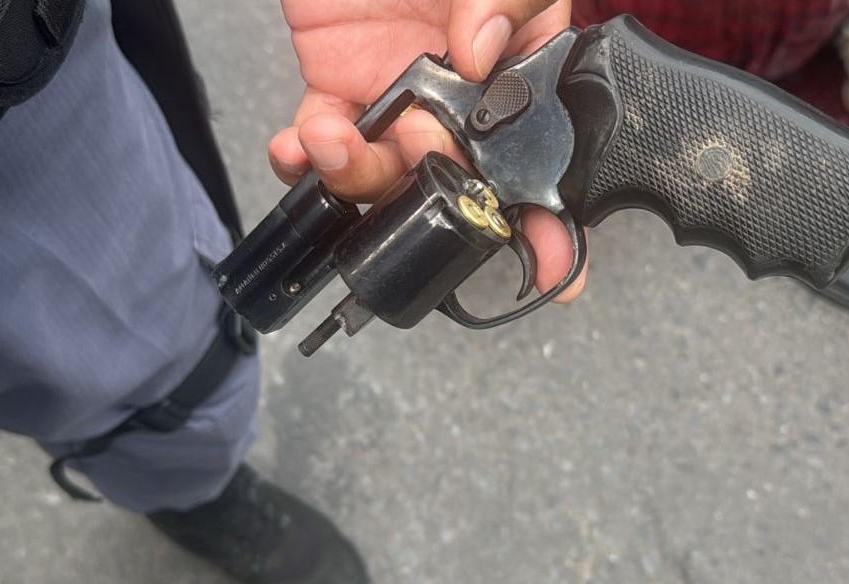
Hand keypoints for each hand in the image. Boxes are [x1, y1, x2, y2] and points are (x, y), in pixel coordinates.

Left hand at [270, 0, 586, 301]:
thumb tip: (480, 54)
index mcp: (520, 66)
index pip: (544, 152)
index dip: (551, 214)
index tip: (553, 263)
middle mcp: (463, 97)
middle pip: (459, 179)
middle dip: (436, 197)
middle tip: (417, 157)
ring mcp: (399, 98)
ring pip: (387, 174)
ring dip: (358, 175)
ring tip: (332, 139)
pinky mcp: (338, 88)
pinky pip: (322, 144)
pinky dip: (304, 159)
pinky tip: (296, 147)